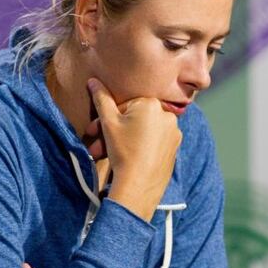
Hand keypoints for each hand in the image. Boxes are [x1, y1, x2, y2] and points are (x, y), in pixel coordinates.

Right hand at [87, 78, 181, 221]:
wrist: (139, 186)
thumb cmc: (123, 151)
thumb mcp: (108, 122)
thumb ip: (101, 99)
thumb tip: (93, 80)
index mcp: (153, 104)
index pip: (125, 105)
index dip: (107, 118)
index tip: (93, 131)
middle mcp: (167, 115)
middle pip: (134, 119)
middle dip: (113, 131)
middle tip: (96, 144)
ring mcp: (174, 133)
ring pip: (142, 131)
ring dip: (123, 140)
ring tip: (107, 154)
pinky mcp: (174, 148)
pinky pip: (153, 142)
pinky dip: (140, 146)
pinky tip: (127, 158)